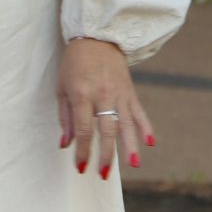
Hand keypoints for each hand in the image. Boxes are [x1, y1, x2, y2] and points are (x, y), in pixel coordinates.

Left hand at [58, 37, 156, 180]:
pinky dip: (146, 127)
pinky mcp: (130, 91)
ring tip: (134, 165)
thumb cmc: (74, 63)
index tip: (81, 167)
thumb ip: (64, 117)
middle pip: (107, 131)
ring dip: (130, 146)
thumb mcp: (62, 87)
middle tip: (104, 174)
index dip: (83, 151)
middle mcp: (102, 95)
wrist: (97, 37)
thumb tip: (65, 145)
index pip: (84, 129)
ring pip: (126, 124)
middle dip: (106, 155)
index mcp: (82, 95)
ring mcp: (119, 93)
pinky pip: (139, 112)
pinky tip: (150, 143)